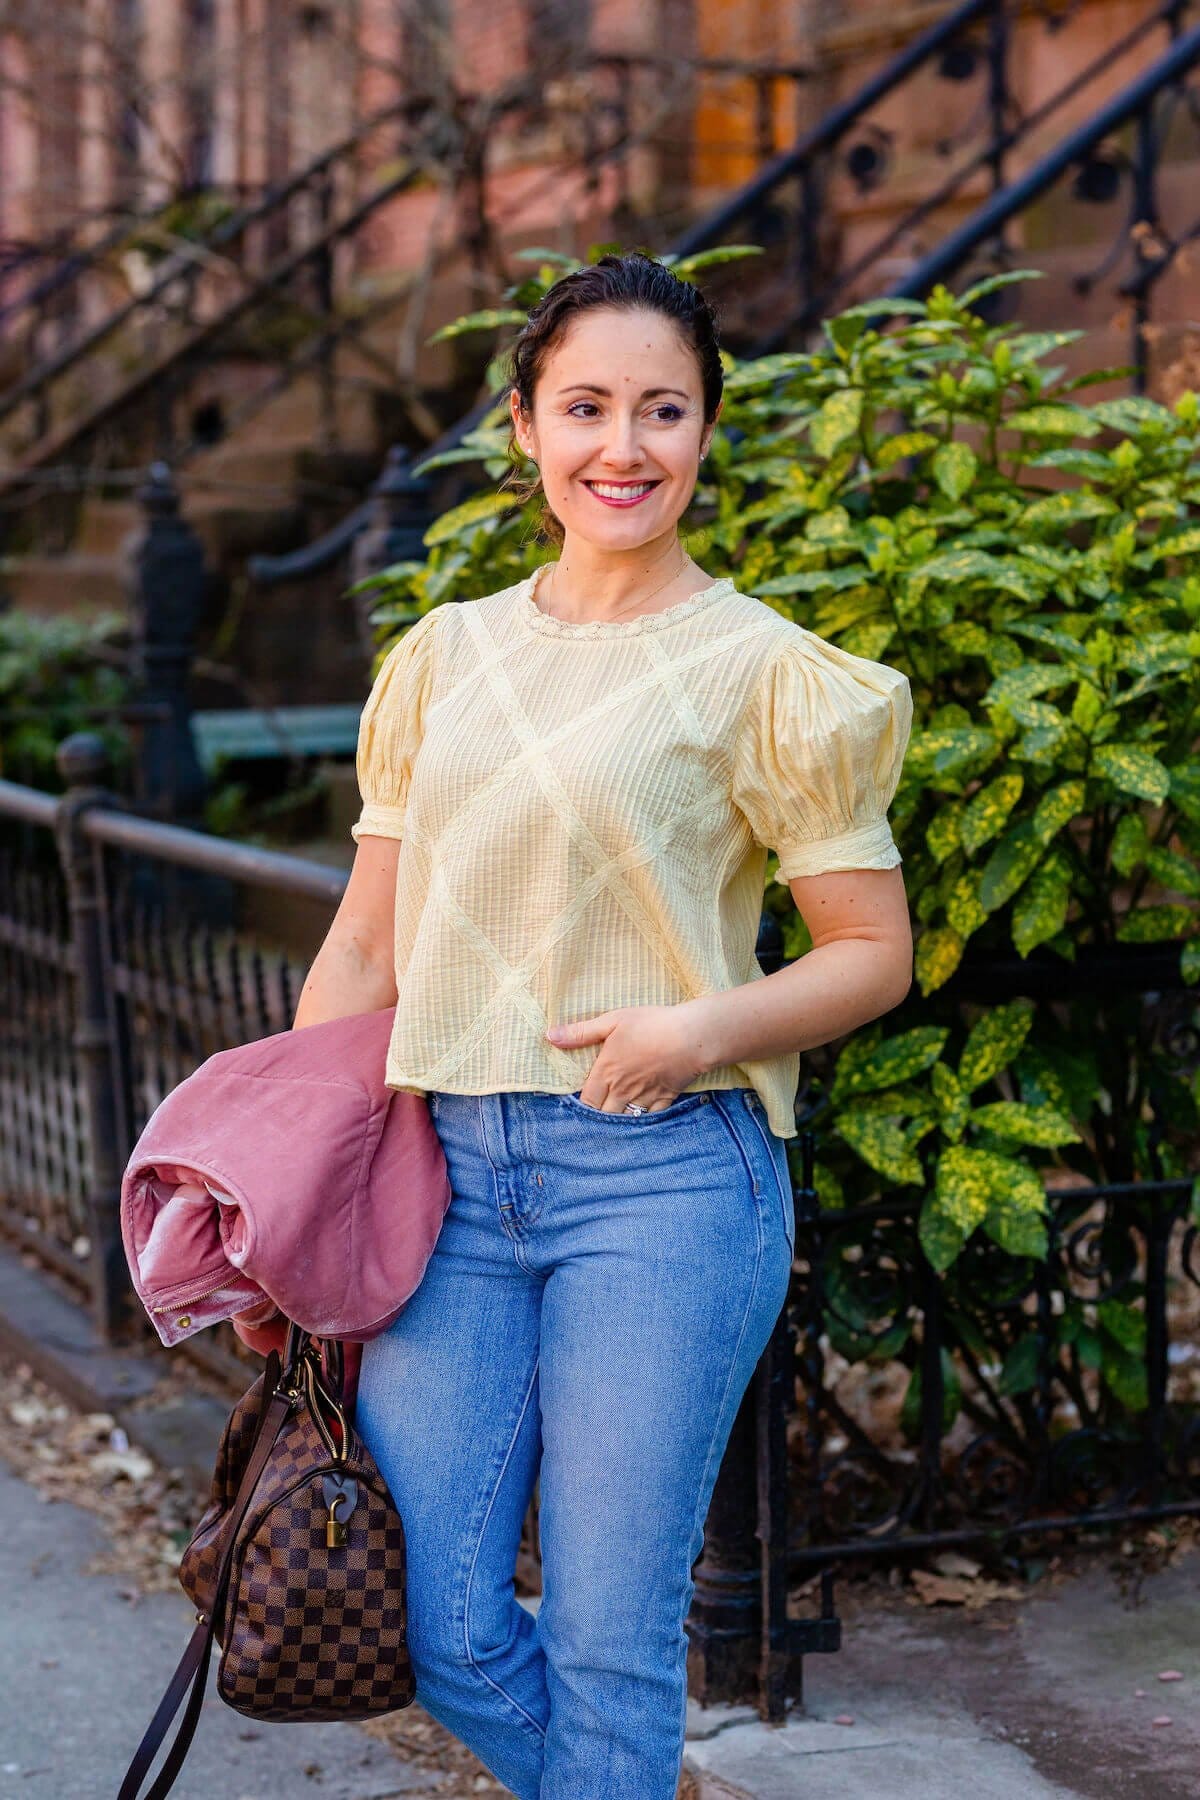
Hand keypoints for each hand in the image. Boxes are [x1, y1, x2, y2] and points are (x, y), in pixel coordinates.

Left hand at [545, 1004, 709, 1112]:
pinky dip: (641, 1122)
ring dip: (616, 1122)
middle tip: (593, 1116)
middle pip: (602, 1116)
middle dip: (596, 1118)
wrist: (692, 1037)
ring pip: (623, 1121)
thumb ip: (581, 1032)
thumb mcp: (613, 1021)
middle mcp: (622, 1090)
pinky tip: (637, 1121)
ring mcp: (643, 1098)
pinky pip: (647, 1120)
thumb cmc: (651, 1024)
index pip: (586, 1101)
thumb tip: (549, 1036)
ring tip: (611, 1122)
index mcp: (606, 1072)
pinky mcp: (664, 1100)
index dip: (581, 1106)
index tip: (580, 1104)